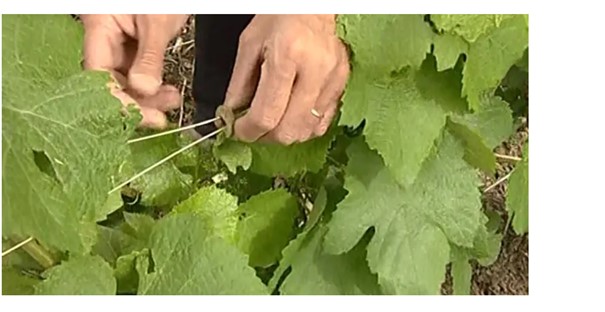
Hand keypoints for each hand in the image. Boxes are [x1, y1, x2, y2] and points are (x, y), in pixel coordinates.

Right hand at [80, 14, 188, 128]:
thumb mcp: (157, 22)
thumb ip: (149, 56)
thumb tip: (144, 88)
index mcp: (99, 27)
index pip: (98, 75)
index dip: (118, 100)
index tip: (143, 116)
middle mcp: (104, 37)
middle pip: (111, 81)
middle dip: (137, 102)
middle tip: (161, 117)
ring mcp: (118, 41)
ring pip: (126, 79)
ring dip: (149, 96)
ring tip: (172, 101)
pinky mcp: (133, 44)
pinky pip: (137, 71)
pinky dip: (153, 84)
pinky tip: (168, 92)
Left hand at [223, 15, 349, 144]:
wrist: (313, 6)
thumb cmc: (280, 17)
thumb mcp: (250, 44)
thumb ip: (239, 84)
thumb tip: (231, 115)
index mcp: (287, 56)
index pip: (267, 114)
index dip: (248, 131)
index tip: (238, 130)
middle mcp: (314, 71)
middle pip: (289, 130)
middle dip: (266, 137)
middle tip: (253, 128)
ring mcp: (332, 80)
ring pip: (306, 131)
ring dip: (284, 134)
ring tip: (272, 120)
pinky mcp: (342, 84)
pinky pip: (323, 123)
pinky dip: (303, 127)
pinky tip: (291, 115)